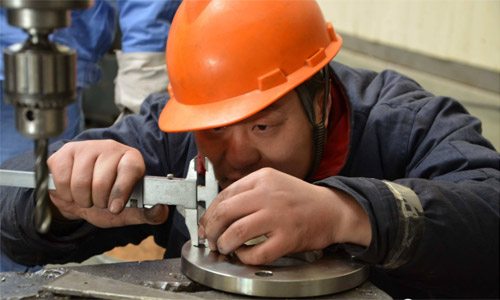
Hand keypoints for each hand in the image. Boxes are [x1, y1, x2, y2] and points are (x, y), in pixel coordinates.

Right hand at [47, 140, 168, 227]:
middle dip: (98, 201)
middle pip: (101, 180)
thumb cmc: (109, 201)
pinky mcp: (65, 152)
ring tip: (86, 197)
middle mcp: (110, 148)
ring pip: (80, 181)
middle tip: (99, 202)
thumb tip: (160, 210)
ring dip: (81, 199)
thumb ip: (150, 214)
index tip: (115, 209)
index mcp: (131, 159)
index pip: (129, 169)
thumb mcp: (131, 211)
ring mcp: (86, 147)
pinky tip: (71, 191)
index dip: (121, 191)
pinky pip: (61, 178)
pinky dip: (64, 193)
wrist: (81, 197)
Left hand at [199, 168, 370, 264]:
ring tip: (225, 248)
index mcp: (263, 178)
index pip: (224, 195)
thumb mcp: (273, 183)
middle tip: (211, 239)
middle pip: (225, 212)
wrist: (332, 210)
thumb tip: (219, 212)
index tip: (206, 225)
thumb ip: (248, 192)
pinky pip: (256, 252)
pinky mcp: (288, 238)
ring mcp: (279, 216)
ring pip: (236, 232)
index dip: (210, 214)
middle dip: (212, 230)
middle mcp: (269, 194)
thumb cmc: (301, 199)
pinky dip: (245, 257)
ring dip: (224, 244)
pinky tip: (245, 255)